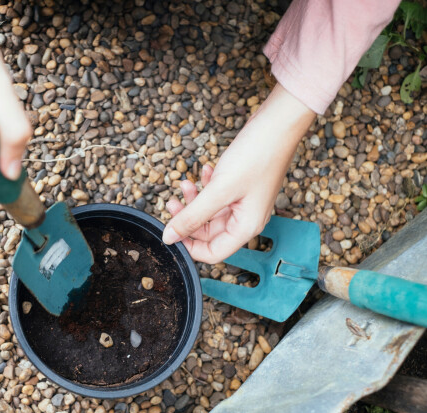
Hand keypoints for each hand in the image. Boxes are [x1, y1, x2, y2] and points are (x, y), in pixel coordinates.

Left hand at [163, 84, 315, 263]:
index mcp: (246, 227)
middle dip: (188, 218)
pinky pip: (217, 195)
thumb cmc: (257, 156)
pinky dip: (206, 186)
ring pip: (210, 212)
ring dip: (194, 200)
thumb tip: (170, 237)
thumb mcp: (218, 190)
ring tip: (185, 183)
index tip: (170, 232)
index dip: (189, 246)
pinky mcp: (241, 187)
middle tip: (171, 202)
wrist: (277, 124)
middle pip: (208, 232)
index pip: (212, 253)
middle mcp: (246, 219)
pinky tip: (204, 172)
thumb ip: (192, 216)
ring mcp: (244, 203)